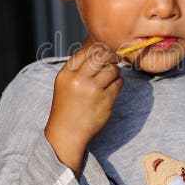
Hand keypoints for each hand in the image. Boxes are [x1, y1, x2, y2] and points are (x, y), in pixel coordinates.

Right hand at [45, 43, 122, 176]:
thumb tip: (99, 50)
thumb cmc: (67, 107)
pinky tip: (112, 89)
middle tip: (113, 60)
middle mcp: (79, 79)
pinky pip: (119, 83)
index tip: (103, 54)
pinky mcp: (106, 100)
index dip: (98, 50)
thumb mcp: (65, 84)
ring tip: (110, 78)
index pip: (86, 51)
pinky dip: (118, 83)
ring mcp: (93, 90)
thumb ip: (78, 68)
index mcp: (66, 74)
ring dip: (115, 71)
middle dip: (110, 57)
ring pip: (113, 69)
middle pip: (102, 56)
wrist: (66, 134)